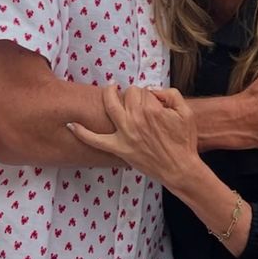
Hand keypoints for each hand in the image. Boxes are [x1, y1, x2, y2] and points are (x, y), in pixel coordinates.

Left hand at [67, 85, 199, 185]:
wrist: (179, 168)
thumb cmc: (184, 141)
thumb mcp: (186, 112)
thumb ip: (171, 94)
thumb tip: (154, 91)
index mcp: (152, 109)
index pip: (143, 90)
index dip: (148, 93)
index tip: (153, 101)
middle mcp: (135, 119)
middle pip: (127, 94)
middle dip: (132, 93)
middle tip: (138, 99)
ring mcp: (125, 134)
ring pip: (110, 106)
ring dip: (107, 95)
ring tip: (110, 90)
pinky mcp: (118, 148)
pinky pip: (94, 140)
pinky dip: (81, 133)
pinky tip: (72, 125)